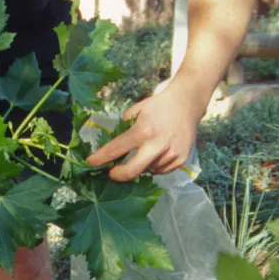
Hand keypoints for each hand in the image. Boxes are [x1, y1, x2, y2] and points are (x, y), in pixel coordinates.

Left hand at [87, 79, 208, 181]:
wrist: (187, 104)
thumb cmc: (158, 106)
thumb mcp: (135, 111)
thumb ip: (123, 129)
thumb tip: (112, 147)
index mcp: (143, 131)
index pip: (116, 149)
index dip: (100, 158)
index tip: (90, 163)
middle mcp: (157, 145)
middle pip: (132, 171)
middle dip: (118, 175)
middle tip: (112, 172)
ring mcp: (171, 155)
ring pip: (147, 171)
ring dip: (140, 165)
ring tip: (144, 151)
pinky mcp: (180, 160)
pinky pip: (160, 170)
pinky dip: (154, 165)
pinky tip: (156, 153)